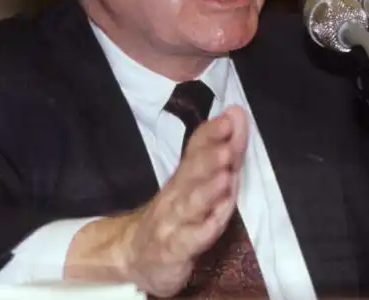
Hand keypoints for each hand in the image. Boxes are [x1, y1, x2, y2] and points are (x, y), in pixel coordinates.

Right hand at [120, 106, 249, 296]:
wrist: (132, 253)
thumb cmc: (174, 214)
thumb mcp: (197, 184)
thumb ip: (222, 152)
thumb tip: (236, 115)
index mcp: (184, 176)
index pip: (195, 149)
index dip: (211, 134)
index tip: (230, 118)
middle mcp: (175, 195)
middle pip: (190, 174)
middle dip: (209, 159)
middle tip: (227, 147)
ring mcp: (171, 223)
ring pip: (189, 205)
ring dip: (206, 191)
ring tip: (224, 178)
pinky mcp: (171, 251)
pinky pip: (186, 241)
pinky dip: (200, 232)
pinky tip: (214, 224)